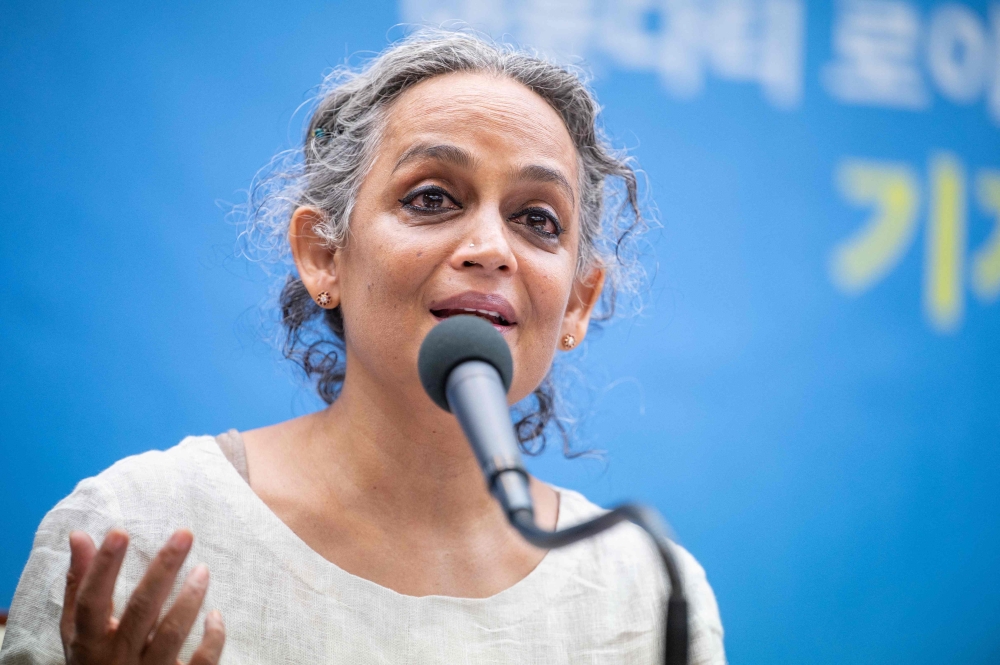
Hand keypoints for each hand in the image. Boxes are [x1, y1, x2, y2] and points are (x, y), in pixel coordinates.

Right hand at [60, 529, 225, 664]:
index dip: (103, 567)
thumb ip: (80, 584)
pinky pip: (200, 660)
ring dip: (190, 598)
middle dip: (163, 569)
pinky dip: (212, 637)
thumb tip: (79, 535)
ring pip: (172, 633)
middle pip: (141, 609)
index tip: (119, 532)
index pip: (91, 601)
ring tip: (202, 569)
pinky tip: (215, 615)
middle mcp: (116, 658)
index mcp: (89, 642)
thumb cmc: (95, 659)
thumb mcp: (78, 629)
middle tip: (184, 534)